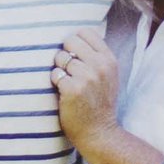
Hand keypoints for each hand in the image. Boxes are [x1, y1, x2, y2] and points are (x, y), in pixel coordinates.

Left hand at [52, 28, 122, 154]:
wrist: (99, 132)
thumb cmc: (99, 103)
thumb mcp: (108, 76)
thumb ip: (97, 57)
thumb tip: (76, 36)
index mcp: (109, 60)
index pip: (86, 32)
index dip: (75, 41)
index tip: (74, 54)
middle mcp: (100, 66)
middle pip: (70, 41)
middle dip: (65, 53)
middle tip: (68, 70)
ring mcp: (87, 77)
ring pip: (60, 58)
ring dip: (59, 69)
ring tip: (67, 83)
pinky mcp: (72, 89)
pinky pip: (55, 74)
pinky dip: (55, 82)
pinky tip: (63, 92)